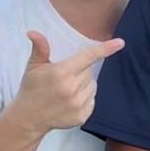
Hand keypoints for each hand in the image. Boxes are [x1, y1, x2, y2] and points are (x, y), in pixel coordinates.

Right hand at [9, 31, 123, 136]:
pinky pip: (92, 101)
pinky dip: (85, 99)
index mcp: (61, 73)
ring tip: (66, 90)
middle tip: (64, 78)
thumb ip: (40, 48)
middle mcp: (71, 89)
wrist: (28, 118)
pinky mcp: (81, 117)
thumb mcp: (33, 66)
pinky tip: (69, 101)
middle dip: (80, 72)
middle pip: (90, 72)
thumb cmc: (31, 88)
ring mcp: (77, 104)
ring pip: (93, 86)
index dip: (105, 49)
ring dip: (84, 85)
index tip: (120, 43)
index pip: (88, 57)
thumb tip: (33, 32)